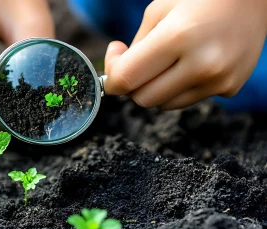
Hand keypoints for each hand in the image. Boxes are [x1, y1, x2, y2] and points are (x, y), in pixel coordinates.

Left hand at [104, 0, 266, 109]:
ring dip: (156, 88)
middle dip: (132, 84)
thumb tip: (118, 79)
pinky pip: (188, 98)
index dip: (111, 77)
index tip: (114, 60)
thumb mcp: (158, 10)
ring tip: (168, 59)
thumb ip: (135, 49)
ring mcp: (219, 79)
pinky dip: (181, 86)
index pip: (127, 79)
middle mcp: (202, 63)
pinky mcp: (230, 87)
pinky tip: (192, 61)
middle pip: (143, 99)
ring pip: (164, 105)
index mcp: (178, 37)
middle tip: (137, 61)